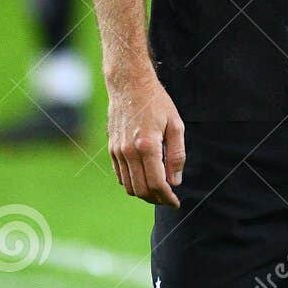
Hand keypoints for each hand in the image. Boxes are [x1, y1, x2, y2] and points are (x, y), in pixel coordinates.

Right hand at [106, 71, 184, 207]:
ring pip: (129, 186)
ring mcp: (117, 151)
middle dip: (156, 199)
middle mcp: (129, 151)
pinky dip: (132, 184)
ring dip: (144, 194)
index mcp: (147, 145)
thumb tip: (174, 181)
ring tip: (158, 193)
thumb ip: (176, 155)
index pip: (156, 183)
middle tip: (168, 200)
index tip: (175, 202)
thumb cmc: (157, 103)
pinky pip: (120, 176)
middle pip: (141, 189)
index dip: (167, 197)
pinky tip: (144, 180)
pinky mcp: (111, 149)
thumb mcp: (175, 125)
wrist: (129, 85)